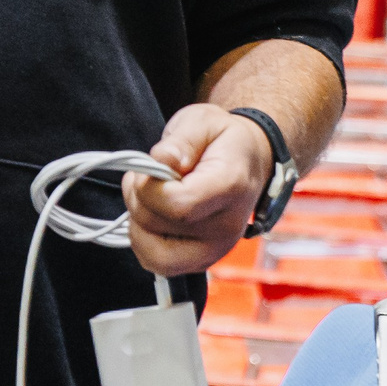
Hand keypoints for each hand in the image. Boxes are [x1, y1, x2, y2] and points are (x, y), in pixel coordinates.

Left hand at [124, 103, 274, 275]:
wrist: (248, 161)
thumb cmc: (222, 140)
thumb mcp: (202, 122)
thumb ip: (181, 140)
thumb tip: (162, 161)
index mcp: (230, 187)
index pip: (178, 205)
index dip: (150, 186)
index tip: (152, 166)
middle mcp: (227, 227)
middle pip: (157, 226)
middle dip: (139, 196)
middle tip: (150, 174)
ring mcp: (216, 250)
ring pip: (153, 254)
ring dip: (138, 222)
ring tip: (151, 195)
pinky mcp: (201, 261)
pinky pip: (157, 263)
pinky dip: (145, 240)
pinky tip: (155, 214)